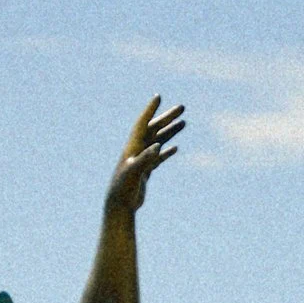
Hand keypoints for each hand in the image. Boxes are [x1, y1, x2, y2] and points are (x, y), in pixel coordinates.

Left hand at [106, 97, 183, 213]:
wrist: (120, 204)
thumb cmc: (124, 187)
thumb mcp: (135, 171)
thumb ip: (146, 158)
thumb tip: (158, 146)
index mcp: (133, 145)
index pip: (143, 123)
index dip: (150, 110)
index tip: (158, 97)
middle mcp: (137, 149)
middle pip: (155, 128)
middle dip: (168, 117)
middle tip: (182, 108)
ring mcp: (142, 159)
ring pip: (158, 140)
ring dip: (170, 131)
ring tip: (183, 123)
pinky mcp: (145, 170)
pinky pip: (158, 157)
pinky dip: (166, 151)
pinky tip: (175, 148)